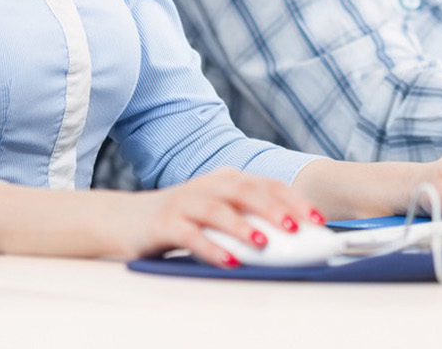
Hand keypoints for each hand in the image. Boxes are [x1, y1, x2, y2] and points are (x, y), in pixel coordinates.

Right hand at [112, 168, 322, 266]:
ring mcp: (184, 203)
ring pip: (217, 210)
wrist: (124, 220)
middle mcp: (207, 186)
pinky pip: (189, 235)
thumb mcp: (218, 215)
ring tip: (262, 242)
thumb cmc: (180, 220)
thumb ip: (248, 220)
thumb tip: (293, 240)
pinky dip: (211, 248)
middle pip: (245, 191)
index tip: (317, 220)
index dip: (293, 200)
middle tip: (296, 227)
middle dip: (274, 208)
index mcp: (225, 181)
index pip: (266, 185)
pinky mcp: (163, 224)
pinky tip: (228, 260)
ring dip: (242, 226)